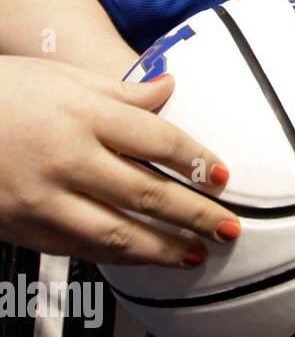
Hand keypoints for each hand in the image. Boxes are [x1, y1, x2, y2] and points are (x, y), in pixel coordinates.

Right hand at [0, 57, 236, 265]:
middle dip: (195, 216)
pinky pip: (80, 248)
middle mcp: (65, 158)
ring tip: (196, 254)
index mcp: (82, 114)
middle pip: (147, 193)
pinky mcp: (22, 227)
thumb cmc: (5, 92)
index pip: (157, 141)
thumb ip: (122, 91)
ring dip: (163, 248)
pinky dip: (118, 258)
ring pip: (117, 233)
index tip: (223, 178)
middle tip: (229, 229)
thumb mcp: (63, 78)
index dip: (196, 162)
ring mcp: (41, 198)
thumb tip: (171, 87)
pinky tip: (144, 259)